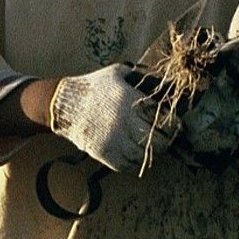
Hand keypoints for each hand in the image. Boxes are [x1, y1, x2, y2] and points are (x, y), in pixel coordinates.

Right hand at [49, 64, 177, 171]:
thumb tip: (157, 75)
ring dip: (149, 153)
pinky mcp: (105, 153)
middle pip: (159, 142)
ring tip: (148, 147)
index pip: (165, 121)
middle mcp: (126, 122)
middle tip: (165, 139)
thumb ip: (138, 73)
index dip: (174, 126)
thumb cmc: (93, 86)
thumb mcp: (117, 72)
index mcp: (132, 101)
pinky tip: (133, 154)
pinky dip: (133, 162)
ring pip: (145, 156)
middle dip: (165, 141)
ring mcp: (115, 140)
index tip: (175, 126)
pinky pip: (128, 165)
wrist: (64, 105)